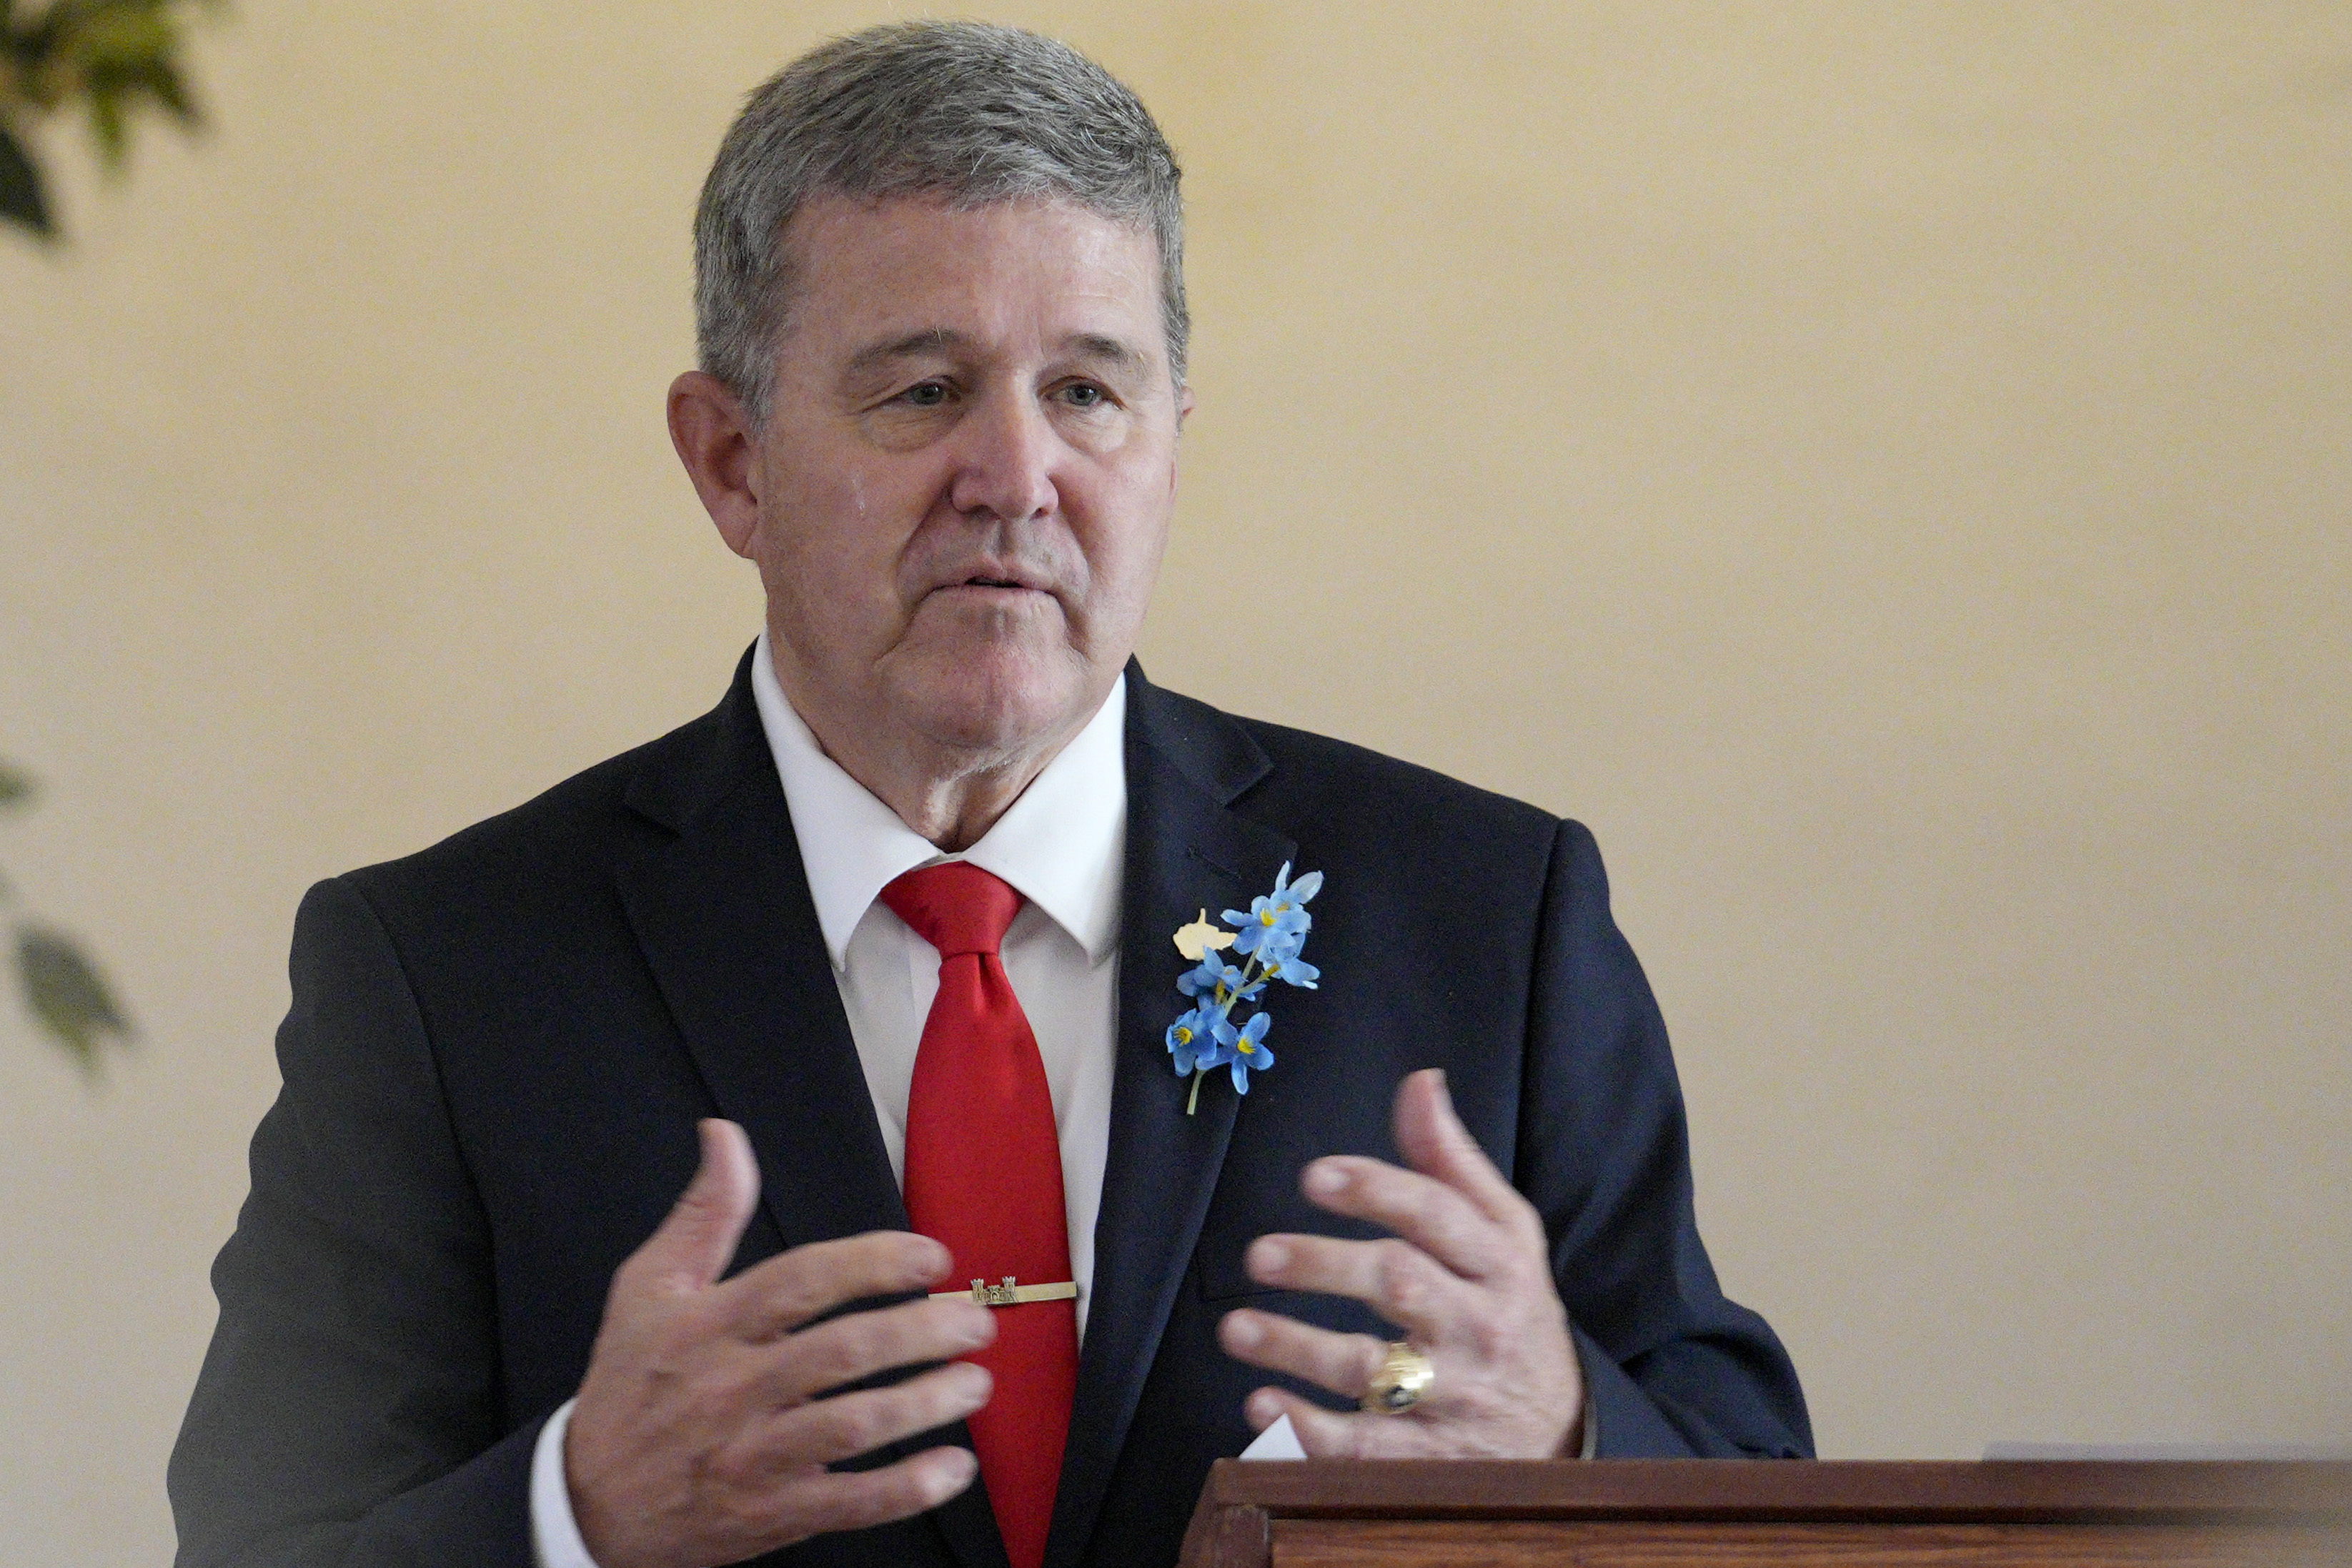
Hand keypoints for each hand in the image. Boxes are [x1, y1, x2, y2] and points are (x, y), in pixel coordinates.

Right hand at [566, 1120, 995, 1567]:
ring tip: (975, 1384)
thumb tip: (724, 1134)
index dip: (872, 1263)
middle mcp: (733, 1388)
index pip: (801, 1282)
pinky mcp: (768, 1514)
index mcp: (709, 1325)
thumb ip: (705, 1211)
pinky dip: (906, 1489)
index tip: (933, 1256)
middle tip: (974, 1322)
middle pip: (841, 1352)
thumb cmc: (628, 1383)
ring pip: (852, 1426)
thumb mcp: (648, 1287)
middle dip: (920, 1332)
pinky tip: (952, 1468)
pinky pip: (848, 1503)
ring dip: (924, 1403)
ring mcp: (752, 1456)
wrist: (587, 1501)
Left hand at [1216, 1069, 1583, 1456]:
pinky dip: (1309, 1432)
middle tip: (1257, 1254)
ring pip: (1373, 1369)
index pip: (1439, 1215)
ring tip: (1236, 1327)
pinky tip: (1260, 1406)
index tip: (1315, 1177)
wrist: (1563, 1427)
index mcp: (1501, 1264)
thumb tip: (1419, 1083)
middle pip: (1400, 1285)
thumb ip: (1452, 1162)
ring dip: (1297, 1347)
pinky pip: (1366, 1449)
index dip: (1377, 1191)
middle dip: (1324, 1265)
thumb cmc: (1511, 1309)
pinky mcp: (1431, 1458)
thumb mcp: (1504, 1234)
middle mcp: (1481, 1327)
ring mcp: (1456, 1397)